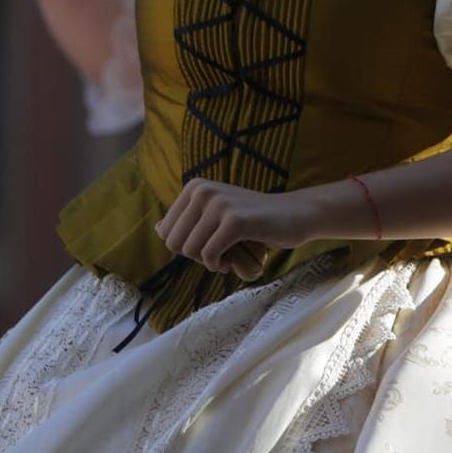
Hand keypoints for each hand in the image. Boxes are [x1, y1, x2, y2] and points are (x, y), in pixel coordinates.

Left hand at [155, 179, 316, 280]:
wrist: (295, 214)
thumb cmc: (254, 220)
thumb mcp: (217, 213)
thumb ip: (189, 220)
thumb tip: (156, 229)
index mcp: (195, 187)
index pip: (165, 232)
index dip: (185, 246)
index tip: (209, 244)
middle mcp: (203, 190)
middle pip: (174, 242)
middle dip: (194, 256)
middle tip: (219, 253)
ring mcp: (219, 203)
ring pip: (190, 251)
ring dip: (209, 262)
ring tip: (228, 256)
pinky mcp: (235, 221)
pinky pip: (209, 256)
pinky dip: (219, 265)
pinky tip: (233, 260)